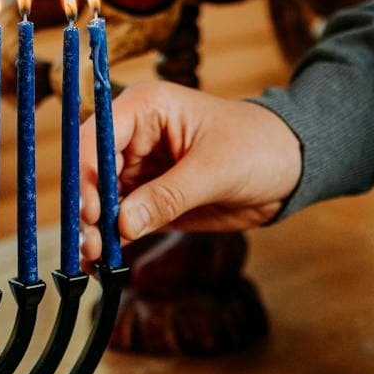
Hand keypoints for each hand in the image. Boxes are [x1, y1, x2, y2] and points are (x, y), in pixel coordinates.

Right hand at [79, 80, 301, 261]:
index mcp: (146, 109)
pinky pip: (118, 222)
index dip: (87, 173)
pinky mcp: (146, 200)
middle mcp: (133, 137)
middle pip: (90, 172)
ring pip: (99, 201)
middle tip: (88, 246)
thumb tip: (123, 224)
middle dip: (85, 209)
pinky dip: (108, 242)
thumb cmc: (258, 148)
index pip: (97, 137)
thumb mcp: (215, 170)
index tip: (92, 211)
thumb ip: (168, 197)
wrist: (288, 169)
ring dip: (92, 231)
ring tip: (93, 260)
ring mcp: (138, 170)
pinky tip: (100, 265)